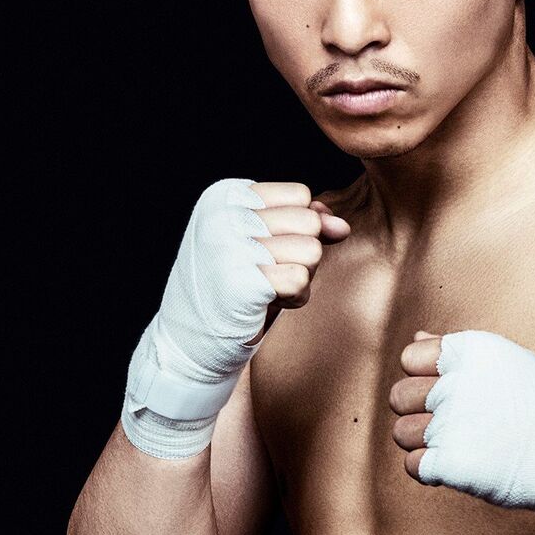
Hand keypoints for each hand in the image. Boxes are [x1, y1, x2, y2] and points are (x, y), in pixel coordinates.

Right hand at [121, 178, 349, 457]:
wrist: (193, 340)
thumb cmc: (236, 284)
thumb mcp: (267, 240)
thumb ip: (305, 221)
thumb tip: (342, 226)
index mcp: (224, 195)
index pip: (300, 194)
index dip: (299, 226)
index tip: (265, 247)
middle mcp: (223, 214)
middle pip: (309, 221)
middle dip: (302, 251)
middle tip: (268, 271)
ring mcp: (230, 247)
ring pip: (312, 250)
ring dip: (301, 275)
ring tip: (267, 286)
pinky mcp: (242, 283)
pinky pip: (302, 280)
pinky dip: (295, 296)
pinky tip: (268, 303)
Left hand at [389, 328, 534, 534]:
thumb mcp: (509, 363)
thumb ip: (459, 352)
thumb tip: (416, 339)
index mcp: (471, 349)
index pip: (410, 359)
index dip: (427, 378)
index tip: (453, 392)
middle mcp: (456, 381)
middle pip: (400, 396)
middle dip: (419, 411)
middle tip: (455, 423)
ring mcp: (452, 422)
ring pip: (401, 433)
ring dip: (424, 443)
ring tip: (461, 445)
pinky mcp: (451, 463)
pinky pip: (413, 465)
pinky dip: (432, 470)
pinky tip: (462, 465)